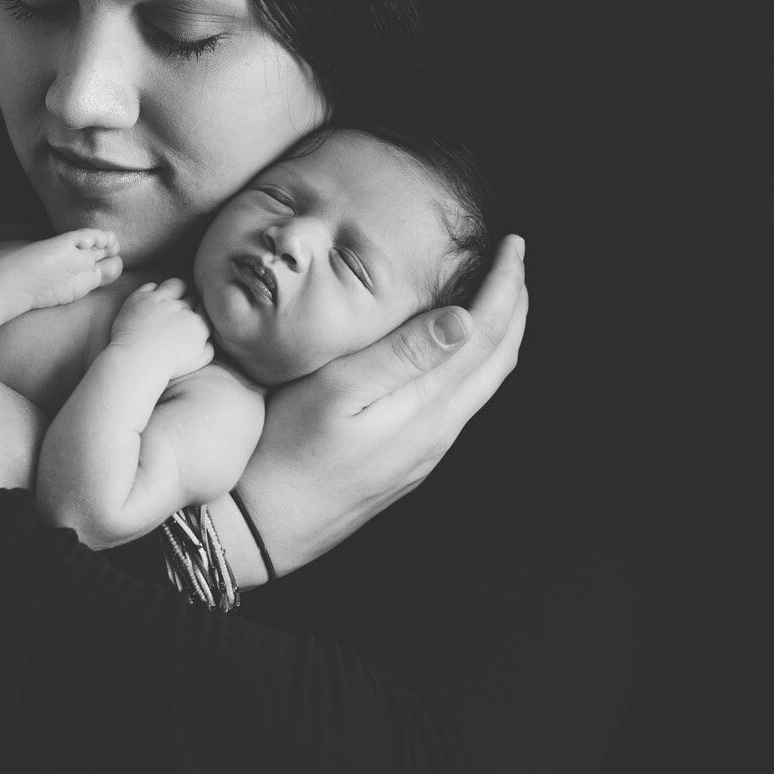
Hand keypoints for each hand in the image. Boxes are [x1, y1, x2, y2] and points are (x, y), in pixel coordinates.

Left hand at [109, 278, 213, 380]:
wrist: (137, 362)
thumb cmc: (167, 367)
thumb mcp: (198, 362)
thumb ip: (208, 347)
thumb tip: (208, 337)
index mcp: (198, 324)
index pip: (206, 309)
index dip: (202, 310)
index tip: (197, 315)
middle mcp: (181, 308)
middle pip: (192, 296)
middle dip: (191, 301)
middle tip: (184, 308)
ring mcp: (161, 300)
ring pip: (176, 285)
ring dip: (178, 289)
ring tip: (175, 294)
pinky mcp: (141, 298)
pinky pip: (151, 286)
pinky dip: (153, 291)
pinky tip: (152, 299)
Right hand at [237, 235, 527, 574]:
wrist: (259, 530)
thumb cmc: (283, 454)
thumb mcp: (335, 391)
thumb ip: (401, 354)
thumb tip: (466, 319)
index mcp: (427, 408)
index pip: (488, 335)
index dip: (507, 285)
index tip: (514, 244)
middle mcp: (438, 432)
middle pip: (498, 361)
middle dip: (515, 305)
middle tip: (514, 260)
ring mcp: (424, 451)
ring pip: (482, 384)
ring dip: (498, 335)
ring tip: (495, 296)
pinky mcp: (406, 462)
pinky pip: (460, 403)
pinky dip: (472, 362)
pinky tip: (453, 352)